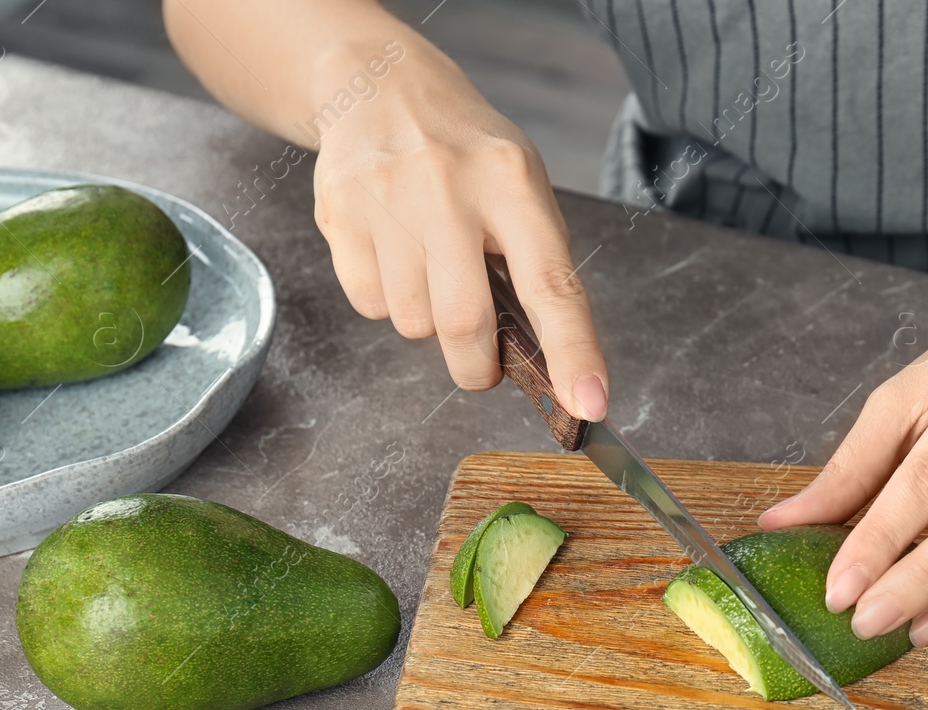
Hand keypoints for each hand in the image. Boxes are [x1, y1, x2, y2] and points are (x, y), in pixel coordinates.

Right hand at [310, 43, 607, 419]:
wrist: (379, 86)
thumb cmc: (467, 153)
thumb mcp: (520, 187)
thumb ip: (534, 265)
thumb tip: (546, 364)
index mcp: (512, 181)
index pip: (551, 284)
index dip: (573, 352)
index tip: (588, 404)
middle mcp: (447, 187)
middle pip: (465, 324)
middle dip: (477, 366)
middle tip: (482, 364)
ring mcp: (386, 199)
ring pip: (412, 323)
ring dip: (429, 324)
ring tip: (433, 271)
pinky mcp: (339, 213)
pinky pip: (369, 304)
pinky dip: (388, 301)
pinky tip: (395, 254)